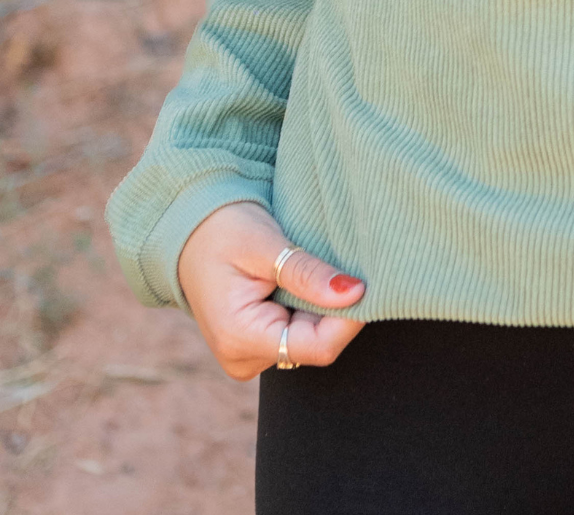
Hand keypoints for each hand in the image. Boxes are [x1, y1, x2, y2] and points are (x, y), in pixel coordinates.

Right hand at [176, 200, 366, 380]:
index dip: (349, 319)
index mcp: (240, 338)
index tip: (367, 283)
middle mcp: (243, 358)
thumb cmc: (222, 230)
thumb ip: (307, 273)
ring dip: (322, 305)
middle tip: (339, 265)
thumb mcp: (265, 245)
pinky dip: (309, 306)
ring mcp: (249, 355)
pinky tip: (302, 280)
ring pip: (311, 337)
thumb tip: (354, 293)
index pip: (316, 346)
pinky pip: (298, 332)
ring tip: (313, 268)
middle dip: (335, 308)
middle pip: (316, 343)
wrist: (189, 231)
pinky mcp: (257, 345)